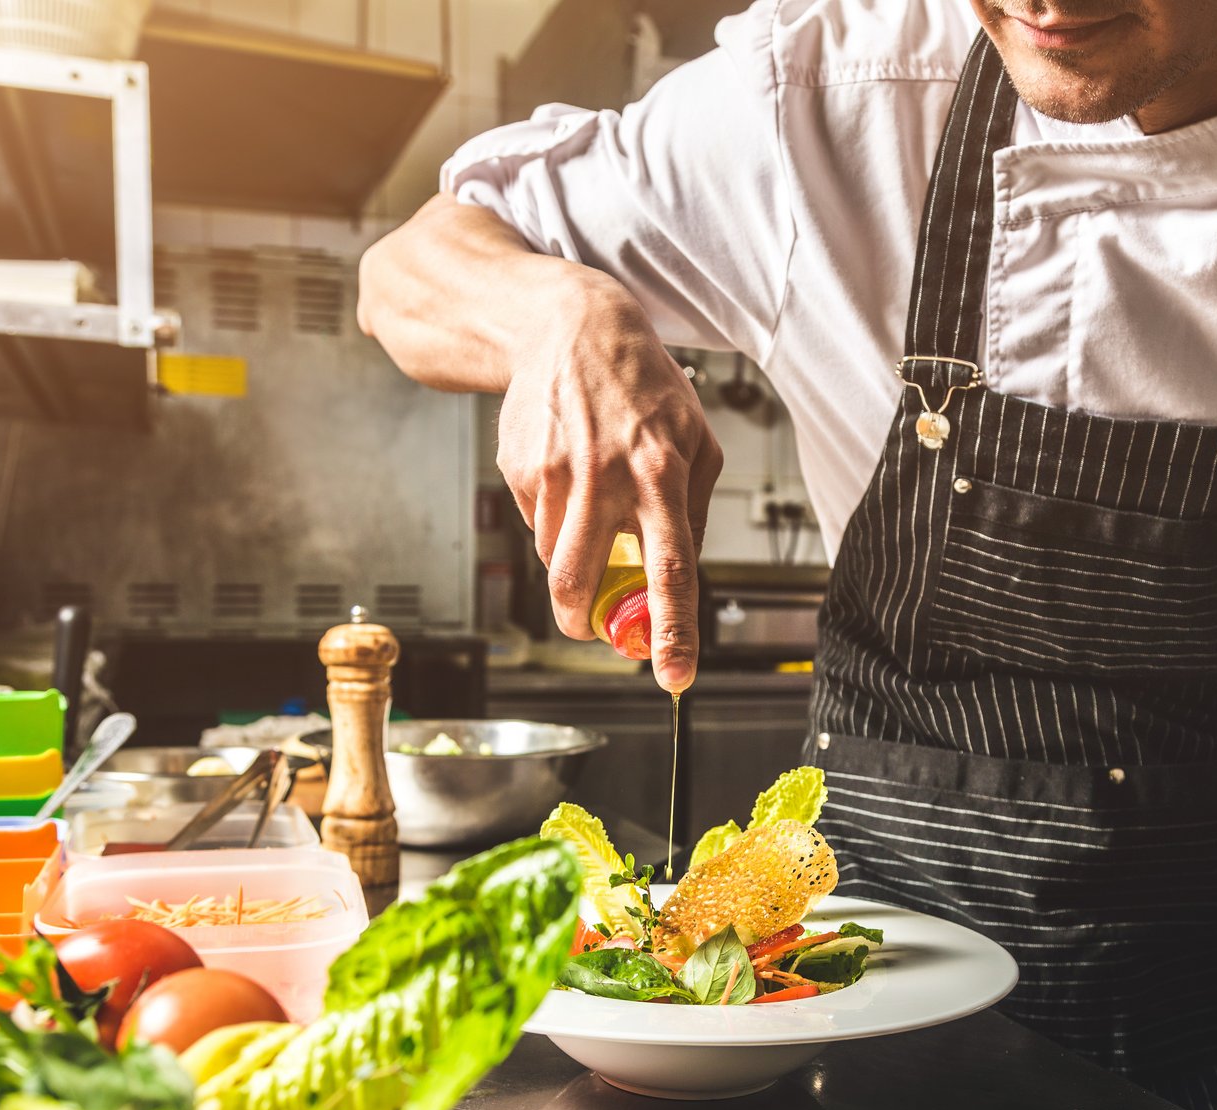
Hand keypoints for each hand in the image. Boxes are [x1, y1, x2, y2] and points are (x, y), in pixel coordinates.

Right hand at [497, 277, 722, 691]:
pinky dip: (552, 517)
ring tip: (588, 508)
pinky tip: (566, 473)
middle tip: (587, 623)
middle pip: (578, 581)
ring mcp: (555, 473)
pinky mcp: (520, 467)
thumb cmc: (640, 383)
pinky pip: (535, 522)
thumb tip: (682, 574)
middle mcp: (607, 476)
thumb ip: (693, 508)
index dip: (672, 631)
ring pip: (552, 557)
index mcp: (661, 473)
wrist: (570, 328)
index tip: (674, 675)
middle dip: (578, 619)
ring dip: (569, 558)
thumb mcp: (696, 438)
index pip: (671, 570)